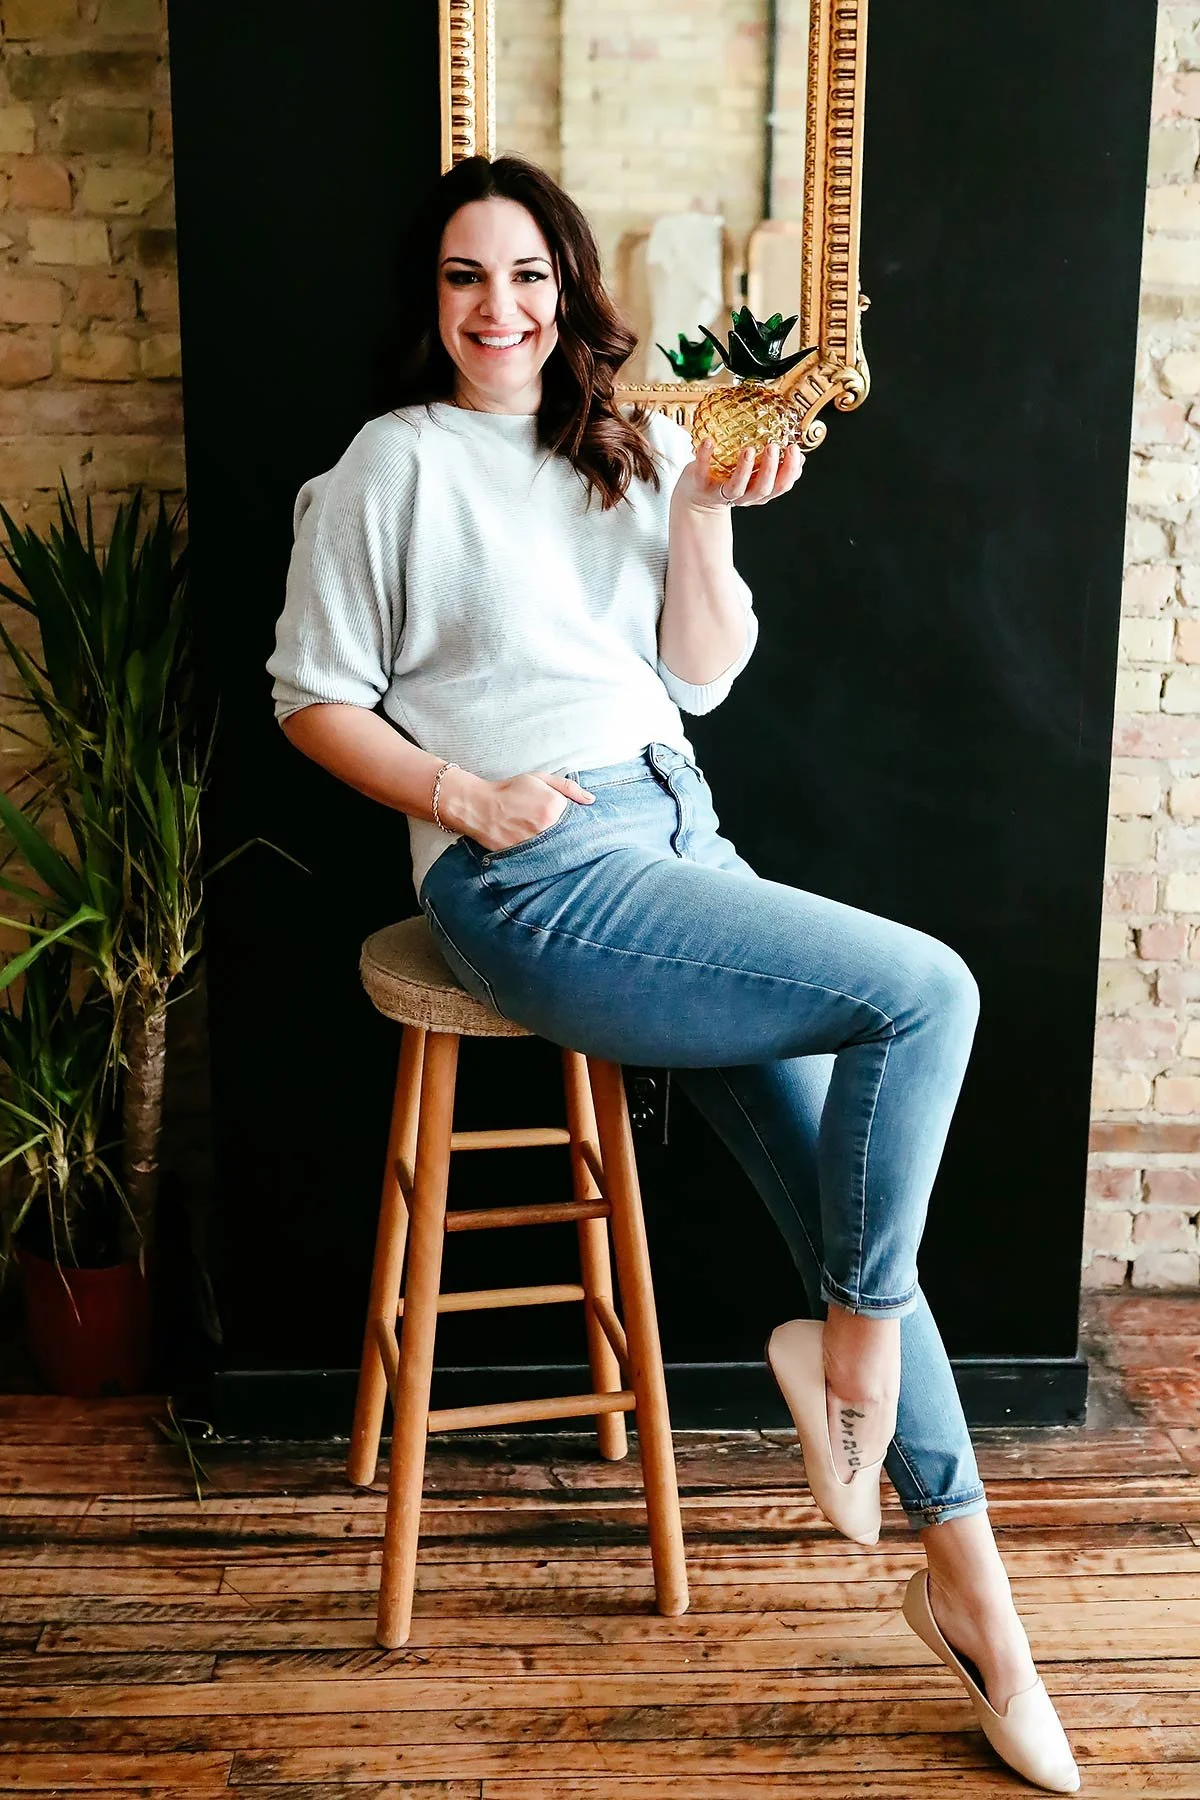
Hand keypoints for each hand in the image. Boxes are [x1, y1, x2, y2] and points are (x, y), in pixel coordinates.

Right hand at [451, 769, 594, 852]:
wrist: (478, 806)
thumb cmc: (509, 790)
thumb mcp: (539, 779)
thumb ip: (567, 787)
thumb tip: (592, 800)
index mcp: (554, 806)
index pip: (578, 818)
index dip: (576, 820)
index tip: (571, 820)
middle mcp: (547, 826)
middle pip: (570, 836)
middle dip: (569, 835)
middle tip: (558, 832)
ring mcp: (535, 843)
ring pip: (557, 849)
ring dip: (557, 846)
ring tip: (544, 839)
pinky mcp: (523, 856)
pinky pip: (541, 859)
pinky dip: (542, 855)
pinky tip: (537, 849)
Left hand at [676, 437, 804, 511]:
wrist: (697, 494)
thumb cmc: (730, 476)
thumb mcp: (754, 474)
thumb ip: (775, 466)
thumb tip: (800, 454)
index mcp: (759, 492)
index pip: (781, 486)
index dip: (790, 471)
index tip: (794, 449)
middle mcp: (744, 496)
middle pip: (762, 490)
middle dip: (770, 470)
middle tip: (773, 447)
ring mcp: (721, 493)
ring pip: (736, 488)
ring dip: (744, 469)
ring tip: (749, 449)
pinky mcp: (700, 486)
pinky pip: (702, 472)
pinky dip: (704, 457)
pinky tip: (709, 441)